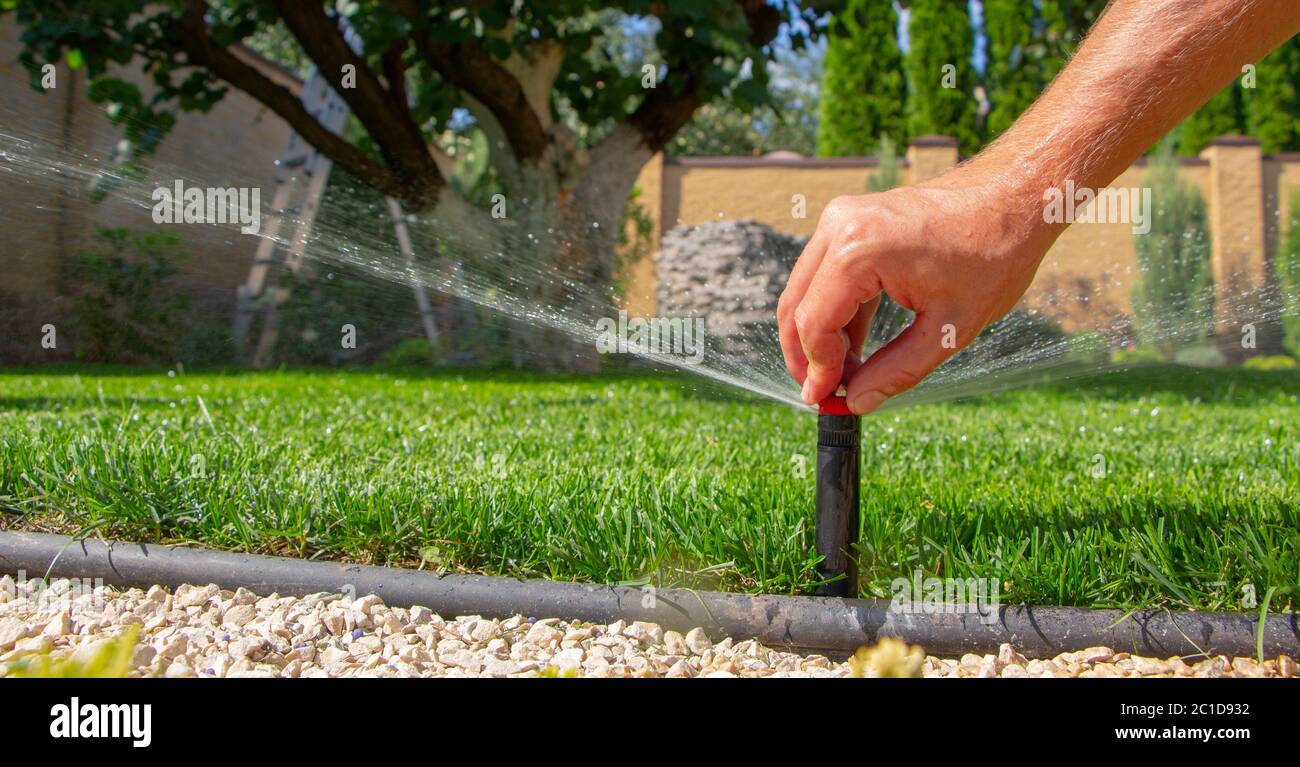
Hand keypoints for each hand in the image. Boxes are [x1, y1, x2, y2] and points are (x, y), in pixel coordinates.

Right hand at [777, 166, 1056, 414]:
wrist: (1015, 196)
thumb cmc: (993, 256)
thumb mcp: (949, 329)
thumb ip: (897, 371)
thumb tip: (856, 401)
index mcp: (858, 251)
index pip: (814, 324)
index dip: (817, 369)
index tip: (827, 400)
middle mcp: (839, 227)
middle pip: (797, 306)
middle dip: (805, 355)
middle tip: (824, 392)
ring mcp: (842, 217)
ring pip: (805, 290)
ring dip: (817, 335)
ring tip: (843, 374)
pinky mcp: (851, 219)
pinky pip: (825, 273)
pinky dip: (832, 310)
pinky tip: (852, 344)